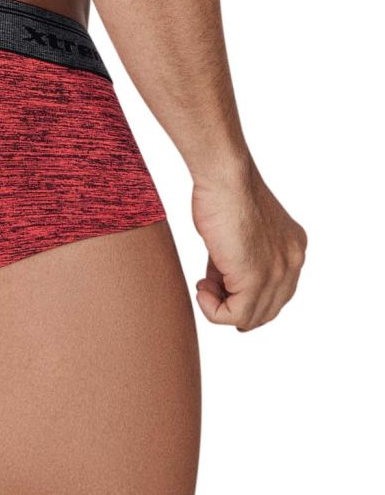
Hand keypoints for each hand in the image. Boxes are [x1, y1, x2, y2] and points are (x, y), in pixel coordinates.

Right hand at [191, 156, 306, 331]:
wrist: (225, 176)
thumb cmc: (223, 191)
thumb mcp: (238, 231)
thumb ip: (238, 259)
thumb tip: (220, 284)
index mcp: (292, 248)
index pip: (274, 291)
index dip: (242, 291)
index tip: (216, 276)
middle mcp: (292, 262)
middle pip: (266, 309)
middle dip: (233, 303)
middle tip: (207, 284)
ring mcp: (277, 273)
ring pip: (252, 317)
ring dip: (221, 308)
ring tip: (203, 285)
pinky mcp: (255, 280)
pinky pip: (235, 317)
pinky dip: (213, 310)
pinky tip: (202, 289)